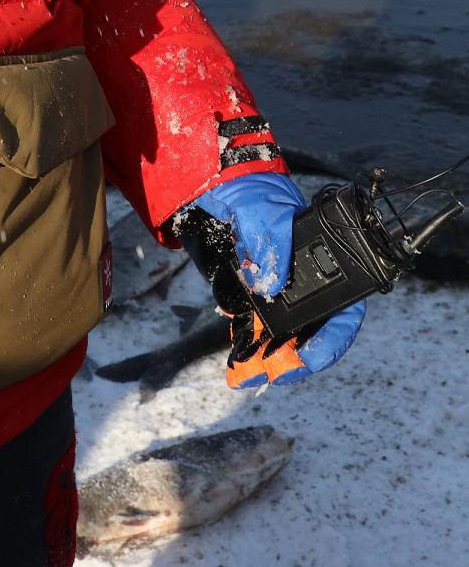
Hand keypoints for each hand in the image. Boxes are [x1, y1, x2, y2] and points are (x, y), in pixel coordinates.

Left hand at [184, 172, 365, 386]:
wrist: (224, 190)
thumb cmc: (256, 196)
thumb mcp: (265, 212)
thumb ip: (271, 243)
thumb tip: (269, 285)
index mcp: (326, 267)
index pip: (342, 315)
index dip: (331, 343)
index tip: (309, 359)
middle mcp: (307, 287)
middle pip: (313, 337)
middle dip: (294, 362)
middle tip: (273, 374)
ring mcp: (281, 296)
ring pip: (284, 341)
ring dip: (268, 362)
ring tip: (246, 377)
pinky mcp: (255, 300)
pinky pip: (256, 332)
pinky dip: (248, 350)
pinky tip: (236, 366)